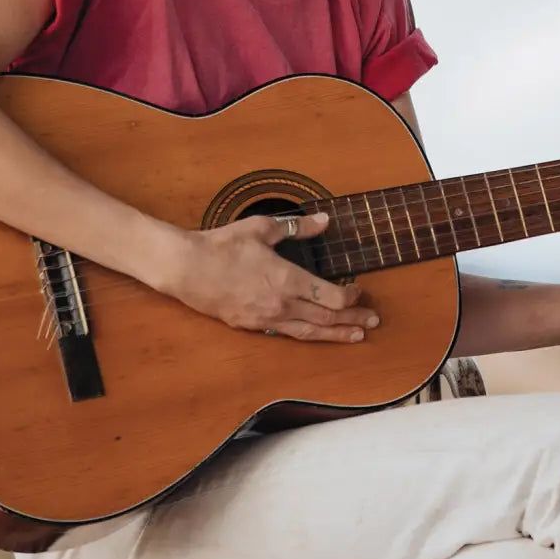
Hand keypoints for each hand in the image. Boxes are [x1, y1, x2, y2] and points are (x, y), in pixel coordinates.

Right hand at [167, 212, 379, 341]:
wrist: (186, 268)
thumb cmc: (224, 245)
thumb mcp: (262, 228)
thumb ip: (297, 227)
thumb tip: (324, 220)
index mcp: (287, 279)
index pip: (331, 296)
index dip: (351, 297)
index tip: (360, 291)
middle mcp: (280, 304)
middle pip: (325, 318)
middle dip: (352, 321)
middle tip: (373, 324)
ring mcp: (266, 319)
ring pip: (309, 332)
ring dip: (335, 335)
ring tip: (355, 337)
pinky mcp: (252, 326)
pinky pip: (286, 334)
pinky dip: (307, 335)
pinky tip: (316, 335)